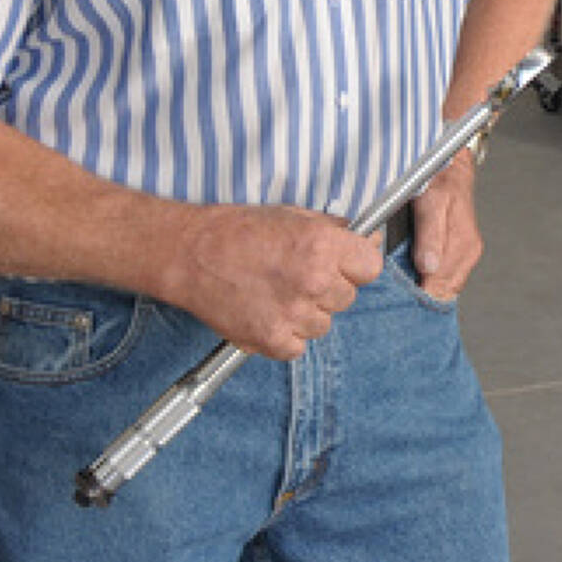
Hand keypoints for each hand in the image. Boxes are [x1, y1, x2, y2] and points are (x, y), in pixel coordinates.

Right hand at [159, 203, 383, 359]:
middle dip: (329, 288)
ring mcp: (293, 314)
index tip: (346, 264)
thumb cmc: (237, 231)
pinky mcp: (272, 340)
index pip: (371, 266)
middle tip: (299, 275)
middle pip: (348, 297)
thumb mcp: (293, 215)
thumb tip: (366, 239)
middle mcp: (314, 282)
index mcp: (322, 246)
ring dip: (307, 313)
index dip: (358, 264)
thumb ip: (333, 230)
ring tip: (277, 292)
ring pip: (323, 324)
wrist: (191, 254)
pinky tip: (267, 312)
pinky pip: (298, 346)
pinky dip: (285, 335)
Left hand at [410, 154, 483, 302]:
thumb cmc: (439, 179)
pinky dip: (428, 277)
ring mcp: (465, 252)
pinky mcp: (459, 250)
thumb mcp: (432, 202)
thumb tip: (429, 268)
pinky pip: (444, 275)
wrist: (449, 163)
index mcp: (463, 246)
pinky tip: (416, 272)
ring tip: (402, 284)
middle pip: (442, 292)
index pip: (442, 289)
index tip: (398, 298)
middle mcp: (467, 253)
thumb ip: (431, 236)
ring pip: (443, 286)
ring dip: (423, 287)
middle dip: (419, 294)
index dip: (419, 296)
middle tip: (395, 294)